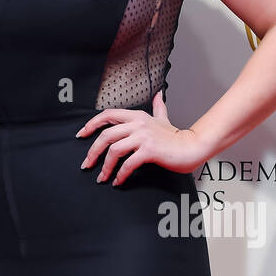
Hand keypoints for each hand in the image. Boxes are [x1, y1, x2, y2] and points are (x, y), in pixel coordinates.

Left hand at [76, 91, 205, 184]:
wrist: (193, 148)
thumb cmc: (177, 137)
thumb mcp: (164, 119)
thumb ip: (158, 107)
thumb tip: (159, 95)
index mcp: (137, 116)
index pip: (107, 115)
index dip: (91, 124)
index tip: (82, 134)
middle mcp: (138, 124)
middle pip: (106, 135)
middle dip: (93, 151)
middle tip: (87, 164)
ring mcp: (143, 137)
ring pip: (114, 150)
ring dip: (105, 167)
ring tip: (102, 177)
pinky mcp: (149, 151)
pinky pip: (128, 164)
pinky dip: (120, 174)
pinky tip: (118, 181)